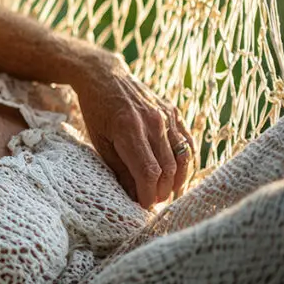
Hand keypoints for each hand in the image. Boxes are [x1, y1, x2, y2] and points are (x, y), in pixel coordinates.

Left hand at [70, 55, 194, 208]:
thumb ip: (119, 168)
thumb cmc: (96, 111)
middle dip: (162, 191)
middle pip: (168, 168)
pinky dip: (186, 162)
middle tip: (154, 203)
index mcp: (129, 129)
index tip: (144, 207)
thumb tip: (135, 195)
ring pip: (183, 157)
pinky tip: (179, 175)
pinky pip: (187, 142)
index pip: (149, 172)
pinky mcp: (174, 112)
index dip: (149, 194)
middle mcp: (152, 122)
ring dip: (178, 181)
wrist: (105, 76)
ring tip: (167, 193)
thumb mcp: (99, 141)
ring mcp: (166, 115)